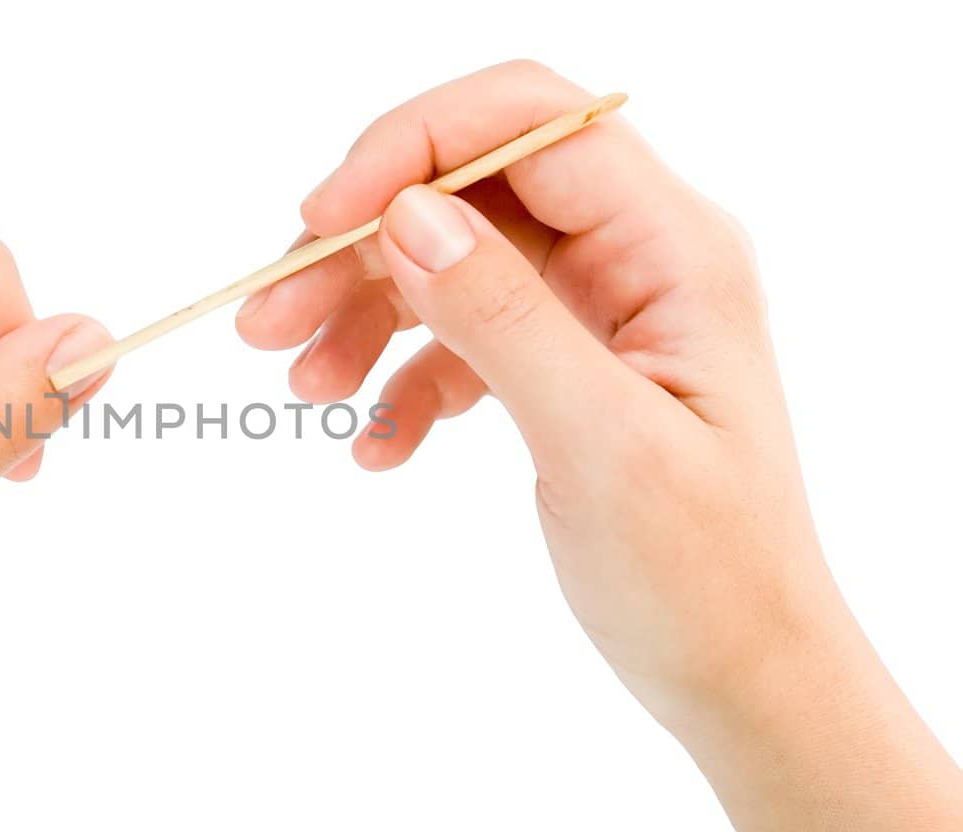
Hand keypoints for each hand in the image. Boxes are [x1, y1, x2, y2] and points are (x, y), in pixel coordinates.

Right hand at [237, 60, 962, 828]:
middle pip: (469, 192)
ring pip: (450, 260)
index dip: (410, 149)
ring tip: (307, 387)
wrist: (741, 677)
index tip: (316, 224)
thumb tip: (405, 215)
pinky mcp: (564, 365)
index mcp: (672, 248)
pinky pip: (459, 336)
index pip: (528, 126)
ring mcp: (598, 310)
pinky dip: (404, 378)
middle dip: (360, 244)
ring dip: (364, 312)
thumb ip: (504, 319)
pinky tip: (379, 444)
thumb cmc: (705, 575)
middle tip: (268, 322)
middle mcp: (635, 257)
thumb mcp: (602, 446)